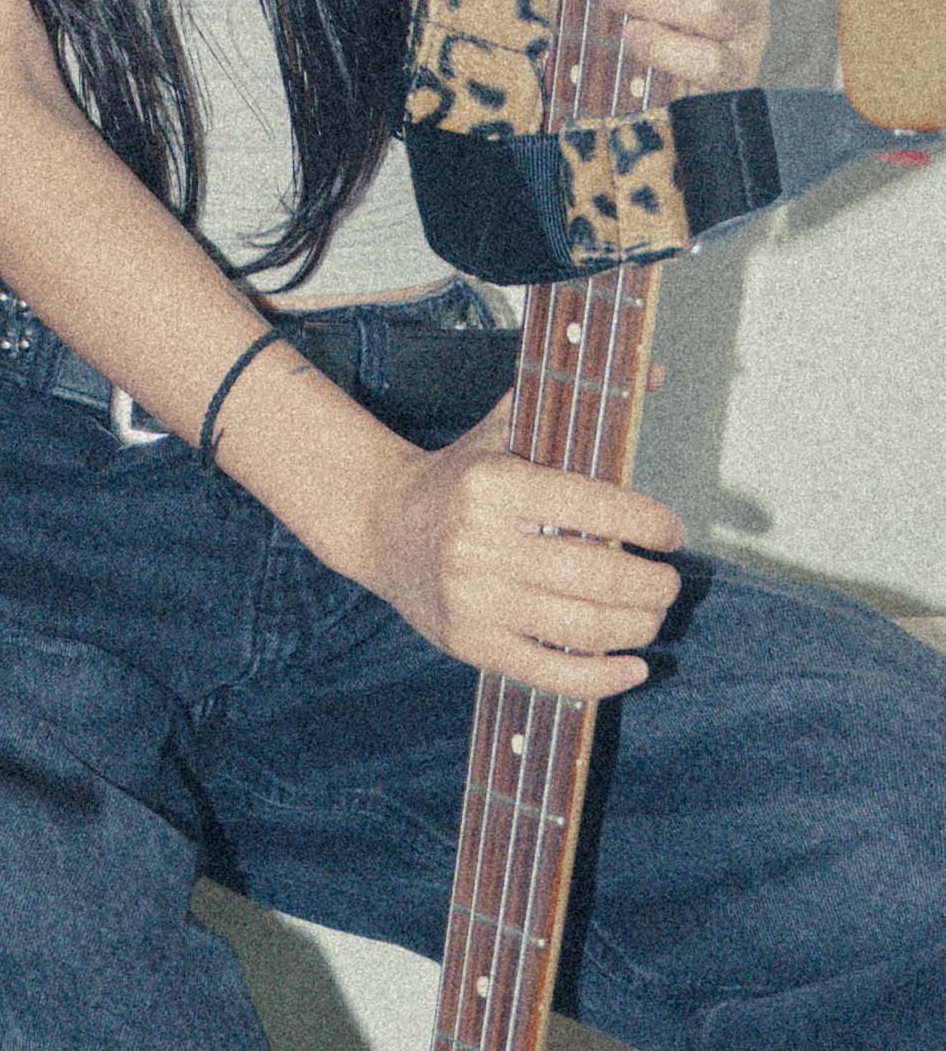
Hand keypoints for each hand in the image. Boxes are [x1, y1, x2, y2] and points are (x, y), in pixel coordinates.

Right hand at [361, 403, 685, 697]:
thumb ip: (576, 402)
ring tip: (651, 615)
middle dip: (652, 584)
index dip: (648, 522)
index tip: (670, 531)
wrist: (379, 523)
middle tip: (668, 581)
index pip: (594, 506)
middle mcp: (479, 544)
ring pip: (581, 627)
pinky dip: (600, 678)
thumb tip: (658, 371)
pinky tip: (632, 667)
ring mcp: (473, 600)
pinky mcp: (469, 643)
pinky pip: (547, 672)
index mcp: (494, 486)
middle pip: (596, 575)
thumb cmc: (460, 476)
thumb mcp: (507, 427)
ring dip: (637, 626)